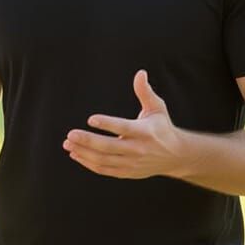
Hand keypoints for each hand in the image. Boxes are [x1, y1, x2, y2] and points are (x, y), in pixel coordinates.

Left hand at [63, 70, 189, 179]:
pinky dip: (88, 163)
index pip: (123, 128)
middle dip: (87, 141)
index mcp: (144, 132)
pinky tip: (76, 154)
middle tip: (70, 135)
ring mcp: (131, 163)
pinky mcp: (127, 172)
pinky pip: (104, 169)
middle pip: (109, 147)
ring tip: (68, 144)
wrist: (176, 156)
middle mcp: (138, 149)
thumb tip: (140, 73)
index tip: (90, 119)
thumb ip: (145, 91)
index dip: (107, 124)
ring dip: (84, 153)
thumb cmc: (162, 127)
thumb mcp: (157, 108)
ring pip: (103, 160)